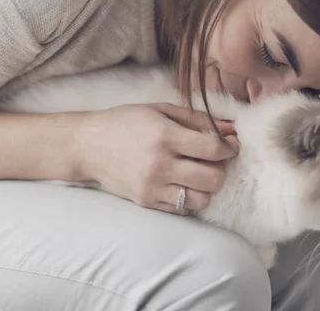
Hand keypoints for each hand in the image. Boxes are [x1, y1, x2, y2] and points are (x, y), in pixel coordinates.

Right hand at [73, 103, 237, 214]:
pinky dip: (188, 198)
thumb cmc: (127, 122)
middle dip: (221, 169)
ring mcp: (152, 187)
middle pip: (213, 179)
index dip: (230, 147)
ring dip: (206, 188)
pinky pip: (182, 209)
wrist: (87, 145)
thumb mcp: (161, 110)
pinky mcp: (146, 202)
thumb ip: (199, 119)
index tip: (231, 144)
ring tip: (197, 174)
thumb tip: (232, 128)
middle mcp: (160, 165)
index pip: (213, 149)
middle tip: (213, 161)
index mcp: (165, 136)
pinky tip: (181, 183)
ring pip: (201, 200)